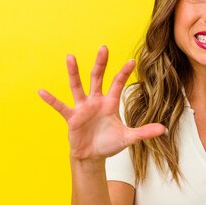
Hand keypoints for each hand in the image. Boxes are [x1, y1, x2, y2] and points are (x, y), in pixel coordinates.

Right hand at [38, 46, 165, 159]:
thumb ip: (144, 132)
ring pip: (78, 86)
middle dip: (101, 63)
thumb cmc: (109, 144)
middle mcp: (96, 101)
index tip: (131, 61)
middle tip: (103, 47)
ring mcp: (83, 108)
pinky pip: (61, 107)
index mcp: (110, 103)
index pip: (118, 84)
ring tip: (70, 57)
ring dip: (74, 72)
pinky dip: (51, 100)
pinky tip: (41, 91)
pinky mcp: (72, 118)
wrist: (92, 156)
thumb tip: (164, 129)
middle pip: (98, 78)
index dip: (124, 73)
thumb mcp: (128, 137)